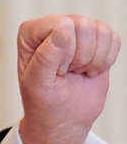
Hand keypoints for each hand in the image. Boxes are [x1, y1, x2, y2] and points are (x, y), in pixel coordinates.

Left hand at [17, 14, 119, 143]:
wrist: (64, 118)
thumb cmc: (44, 101)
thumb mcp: (38, 83)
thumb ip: (46, 56)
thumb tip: (63, 31)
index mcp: (30, 32)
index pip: (61, 25)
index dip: (64, 52)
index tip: (55, 70)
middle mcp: (53, 26)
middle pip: (83, 25)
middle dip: (80, 56)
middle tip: (66, 72)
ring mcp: (76, 30)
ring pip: (101, 31)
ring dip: (93, 59)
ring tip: (76, 71)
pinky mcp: (96, 40)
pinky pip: (114, 39)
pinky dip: (106, 60)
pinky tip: (89, 70)